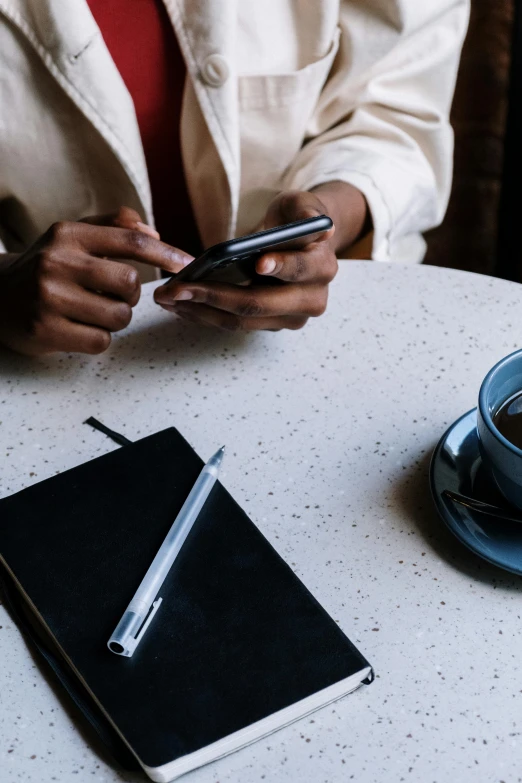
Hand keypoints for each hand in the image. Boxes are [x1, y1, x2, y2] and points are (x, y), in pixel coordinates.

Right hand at [0, 207, 190, 355]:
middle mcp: (56, 262)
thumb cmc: (45, 268)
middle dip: (130, 295)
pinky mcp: (45, 330)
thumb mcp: (71, 237)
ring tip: (91, 312)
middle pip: (130, 283)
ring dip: (114, 319)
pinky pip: (100, 341)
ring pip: (119, 316)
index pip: (130, 240)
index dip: (165, 254)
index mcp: (67, 234)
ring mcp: (48, 297)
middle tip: (110, 295)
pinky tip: (78, 329)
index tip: (188, 265)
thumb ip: (113, 228)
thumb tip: (154, 233)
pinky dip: (98, 339)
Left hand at [153, 191, 338, 331]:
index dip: (280, 267)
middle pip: (259, 305)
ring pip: (240, 321)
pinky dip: (203, 314)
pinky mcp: (268, 325)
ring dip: (199, 310)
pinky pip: (233, 324)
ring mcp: (289, 318)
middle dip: (214, 297)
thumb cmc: (295, 220)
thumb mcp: (302, 205)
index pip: (300, 270)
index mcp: (322, 268)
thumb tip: (320, 226)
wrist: (299, 244)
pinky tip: (178, 303)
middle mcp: (311, 300)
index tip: (257, 264)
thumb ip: (307, 212)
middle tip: (177, 289)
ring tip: (166, 297)